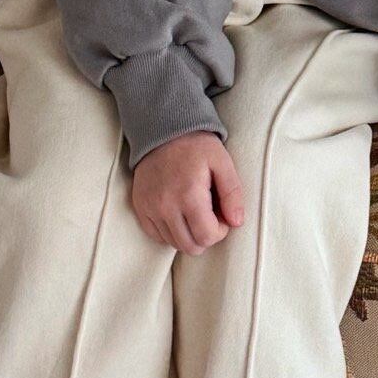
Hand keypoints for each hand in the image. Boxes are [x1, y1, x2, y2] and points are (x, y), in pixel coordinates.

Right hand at [131, 130, 244, 255]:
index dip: (220, 231)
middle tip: (210, 214)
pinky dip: (171, 232)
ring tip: (194, 211)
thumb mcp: (223, 163)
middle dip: (206, 236)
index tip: (221, 215)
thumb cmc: (197, 147)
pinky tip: (179, 214)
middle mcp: (166, 206)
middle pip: (190, 246)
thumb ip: (233, 194)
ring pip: (174, 244)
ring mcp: (150, 208)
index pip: (207, 237)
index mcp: (189, 195)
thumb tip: (237, 222)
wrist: (163, 131)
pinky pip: (157, 236)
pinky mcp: (140, 208)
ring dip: (189, 234)